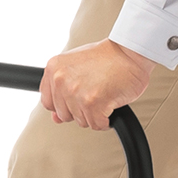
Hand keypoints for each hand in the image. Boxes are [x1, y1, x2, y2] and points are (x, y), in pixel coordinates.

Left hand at [40, 39, 154, 129]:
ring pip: (81, 121)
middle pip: (64, 115)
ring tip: (103, 95)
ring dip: (95, 114)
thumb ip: (62, 91)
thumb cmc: (107, 57)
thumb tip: (55, 118)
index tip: (75, 99)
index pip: (48, 103)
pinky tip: (110, 105)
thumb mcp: (76, 67)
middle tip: (94, 94)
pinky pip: (96, 125)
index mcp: (54, 69)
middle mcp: (61, 80)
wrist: (130, 52)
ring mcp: (75, 92)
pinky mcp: (92, 103)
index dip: (64, 105)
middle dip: (81, 110)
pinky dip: (105, 120)